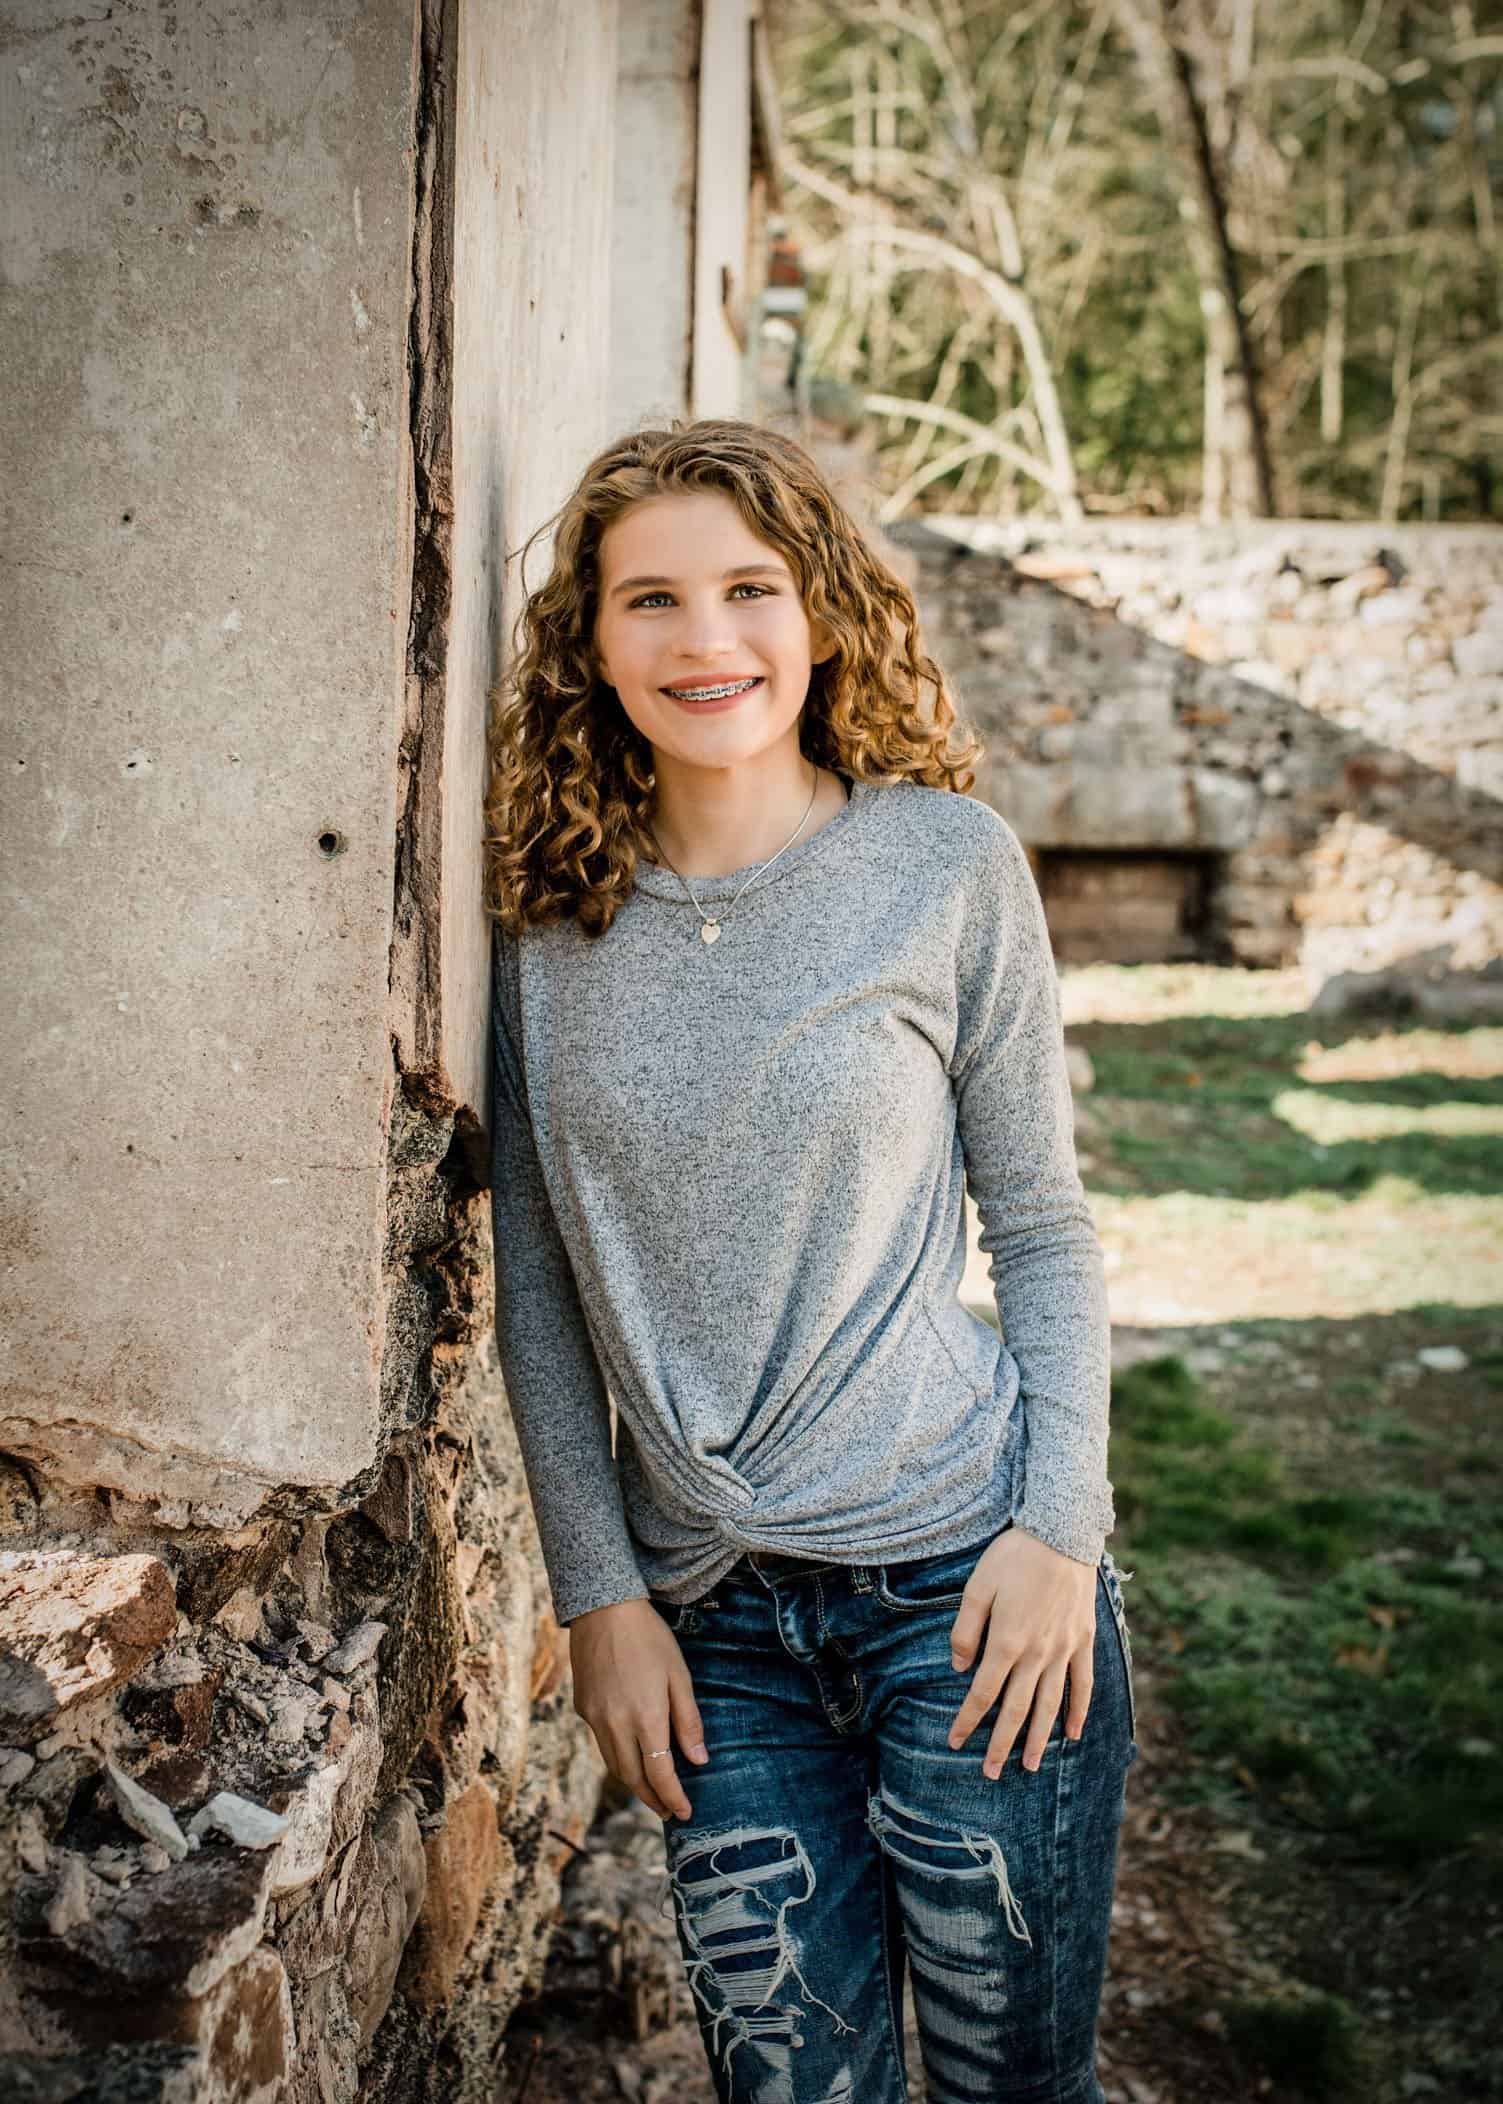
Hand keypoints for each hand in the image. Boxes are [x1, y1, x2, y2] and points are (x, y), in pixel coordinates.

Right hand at [568, 1598, 708, 1820]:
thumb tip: (698, 1761)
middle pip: (634, 1778)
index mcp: (645, 1718)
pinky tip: (631, 1755)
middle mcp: (616, 1725)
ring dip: (634, 1784)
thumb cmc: (649, 1637)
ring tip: (652, 1792)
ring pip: (614, 1765)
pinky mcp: (583, 1708)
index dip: (673, 1798)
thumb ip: (688, 1721)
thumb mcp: (679, 1675)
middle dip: (653, 1800)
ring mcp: (595, 1718)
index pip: (660, 1775)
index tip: (685, 1813)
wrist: (603, 1608)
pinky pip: (602, 1744)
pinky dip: (618, 1759)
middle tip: (669, 1811)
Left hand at [947, 1527, 1096, 1776]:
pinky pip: (1083, 1685)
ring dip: (1038, 1738)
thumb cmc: (1014, 1556)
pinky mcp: (1084, 1641)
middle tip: (990, 1773)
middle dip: (1000, 1744)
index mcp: (1006, 1641)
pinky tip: (1073, 1734)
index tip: (955, 1742)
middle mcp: (1037, 1654)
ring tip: (1029, 1766)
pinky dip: (1079, 1711)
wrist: (1062, 1534)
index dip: (967, 1720)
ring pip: (1050, 1705)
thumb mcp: (977, 1586)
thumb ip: (966, 1630)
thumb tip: (960, 1668)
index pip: (983, 1693)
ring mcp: (1064, 1650)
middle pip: (1016, 1709)